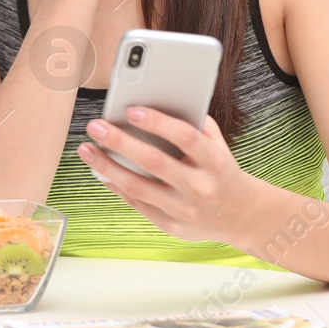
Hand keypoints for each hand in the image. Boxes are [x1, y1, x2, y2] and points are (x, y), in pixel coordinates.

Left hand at [76, 107, 261, 245]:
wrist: (242, 216)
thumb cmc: (221, 170)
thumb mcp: (218, 145)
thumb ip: (194, 123)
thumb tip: (155, 101)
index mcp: (216, 162)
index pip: (185, 137)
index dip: (158, 122)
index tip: (130, 108)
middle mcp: (201, 188)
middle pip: (155, 162)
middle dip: (120, 142)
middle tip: (95, 126)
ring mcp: (185, 210)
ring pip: (139, 188)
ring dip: (107, 167)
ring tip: (86, 149)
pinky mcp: (172, 226)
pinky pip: (138, 204)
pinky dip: (116, 187)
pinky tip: (99, 171)